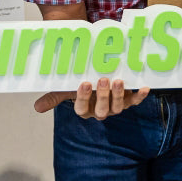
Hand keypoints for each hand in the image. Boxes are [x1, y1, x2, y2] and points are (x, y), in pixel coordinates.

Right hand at [33, 78, 149, 119]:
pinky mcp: (127, 100)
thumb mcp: (66, 87)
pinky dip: (140, 96)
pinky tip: (144, 88)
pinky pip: (134, 101)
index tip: (84, 83)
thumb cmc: (80, 79)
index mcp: (84, 109)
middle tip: (103, 80)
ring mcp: (115, 106)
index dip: (83, 98)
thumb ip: (54, 96)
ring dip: (119, 95)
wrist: (95, 69)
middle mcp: (100, 111)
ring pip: (118, 107)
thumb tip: (36, 108)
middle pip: (102, 110)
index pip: (82, 108)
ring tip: (118, 80)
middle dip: (103, 96)